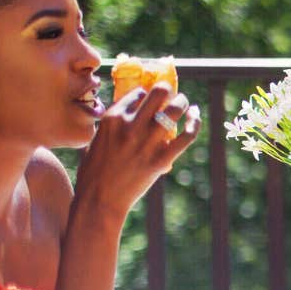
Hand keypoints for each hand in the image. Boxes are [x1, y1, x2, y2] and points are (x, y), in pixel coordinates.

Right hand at [74, 84, 200, 220]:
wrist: (100, 199)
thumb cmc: (94, 171)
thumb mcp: (98, 139)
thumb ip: (114, 125)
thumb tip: (133, 113)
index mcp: (112, 118)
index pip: (138, 93)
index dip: (146, 94)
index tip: (150, 99)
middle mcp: (130, 126)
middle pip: (159, 93)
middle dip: (167, 90)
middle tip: (171, 95)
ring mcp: (147, 142)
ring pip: (175, 110)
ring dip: (182, 103)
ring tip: (184, 103)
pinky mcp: (161, 159)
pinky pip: (186, 136)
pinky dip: (194, 123)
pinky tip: (195, 116)